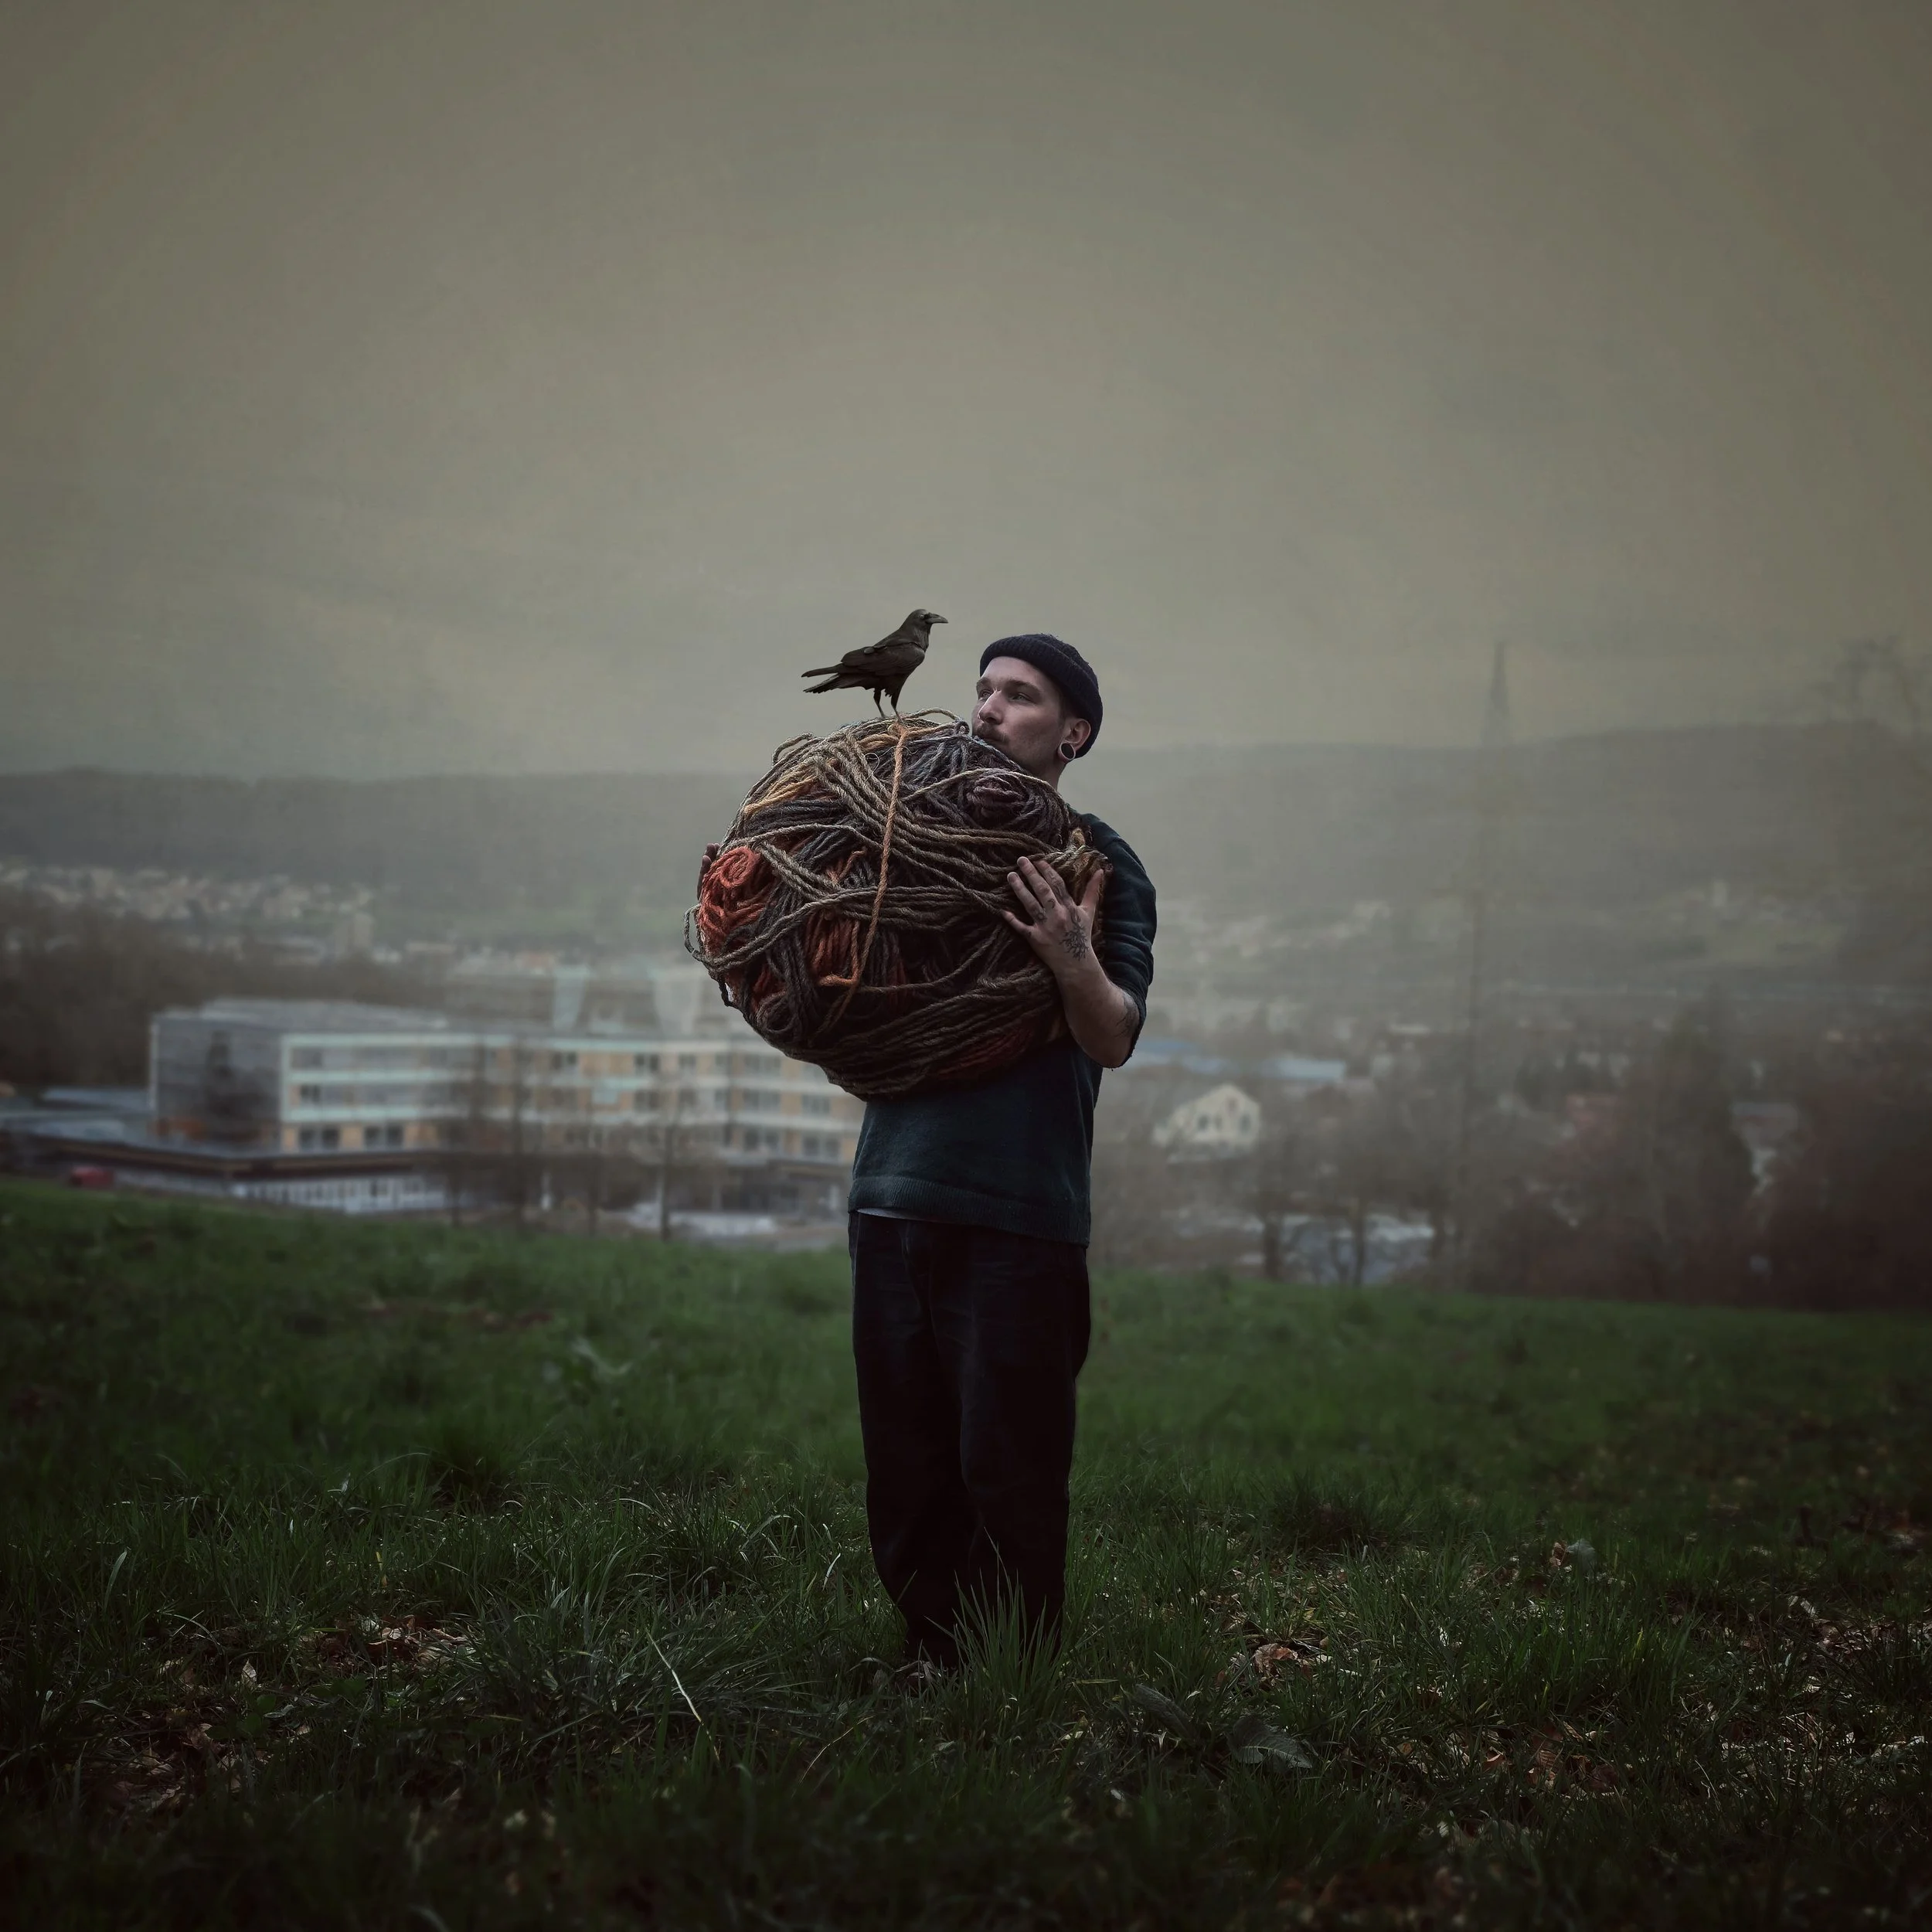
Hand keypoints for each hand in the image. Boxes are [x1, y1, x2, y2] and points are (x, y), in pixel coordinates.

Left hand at [1003, 855, 1106, 976]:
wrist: (1076, 963)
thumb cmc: (1082, 935)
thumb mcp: (1089, 912)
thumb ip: (1093, 891)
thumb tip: (1100, 871)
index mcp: (1069, 907)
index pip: (1057, 885)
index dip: (1048, 871)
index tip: (1039, 860)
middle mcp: (1057, 915)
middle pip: (1042, 891)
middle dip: (1031, 874)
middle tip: (1021, 860)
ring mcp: (1045, 927)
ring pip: (1030, 904)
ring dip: (1020, 889)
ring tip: (1011, 876)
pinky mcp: (1035, 939)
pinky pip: (1021, 927)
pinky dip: (1012, 920)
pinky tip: (1003, 910)